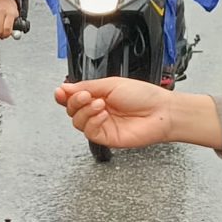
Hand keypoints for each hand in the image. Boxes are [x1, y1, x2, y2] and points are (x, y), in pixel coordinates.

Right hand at [53, 77, 220, 150]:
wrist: (161, 112)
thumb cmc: (144, 96)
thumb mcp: (111, 84)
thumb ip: (87, 86)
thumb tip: (66, 88)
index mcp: (99, 95)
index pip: (74, 97)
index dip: (64, 96)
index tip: (60, 92)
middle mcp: (98, 110)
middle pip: (72, 110)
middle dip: (74, 102)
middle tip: (85, 96)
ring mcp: (102, 125)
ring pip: (78, 122)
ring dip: (85, 111)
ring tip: (99, 104)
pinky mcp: (106, 137)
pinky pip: (89, 132)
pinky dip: (93, 122)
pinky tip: (103, 115)